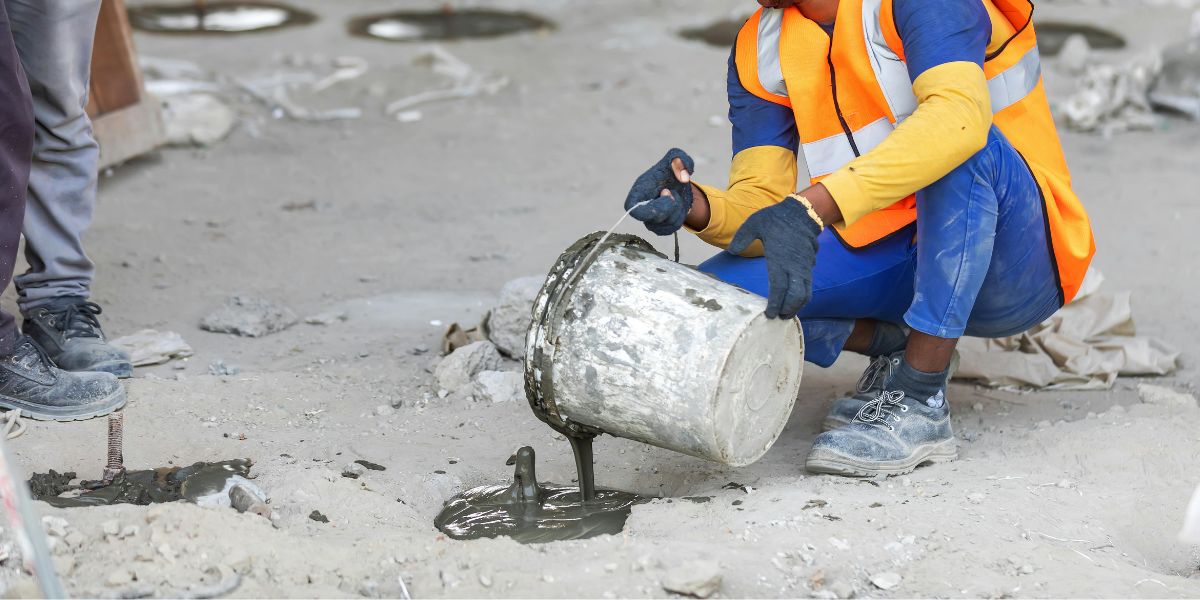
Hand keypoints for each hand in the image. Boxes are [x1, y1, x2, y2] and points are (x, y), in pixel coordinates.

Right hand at [625, 148, 694, 235]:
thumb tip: (684, 178)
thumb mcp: (677, 157)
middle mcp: (641, 206)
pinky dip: (679, 218)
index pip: (631, 208)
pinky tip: (677, 207)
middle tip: (672, 191)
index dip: (647, 209)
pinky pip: (670, 229)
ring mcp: (649, 219)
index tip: (666, 194)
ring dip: (677, 210)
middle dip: (670, 205)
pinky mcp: (658, 227)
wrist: (679, 184)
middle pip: (652, 219)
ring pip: (664, 224)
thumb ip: (680, 159)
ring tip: (674, 196)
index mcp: (639, 190)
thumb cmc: (672, 171)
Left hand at [726, 197, 821, 318]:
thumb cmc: (775, 219)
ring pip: (806, 293)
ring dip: (797, 306)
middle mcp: (794, 265)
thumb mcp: (753, 224)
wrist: (801, 212)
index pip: (779, 287)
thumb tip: (731, 251)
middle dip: (789, 309)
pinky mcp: (809, 265)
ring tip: (787, 313)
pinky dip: (802, 296)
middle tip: (778, 318)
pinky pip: (808, 285)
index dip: (776, 303)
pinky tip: (793, 300)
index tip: (769, 314)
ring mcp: (804, 266)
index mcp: (779, 258)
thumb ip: (742, 238)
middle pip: (796, 295)